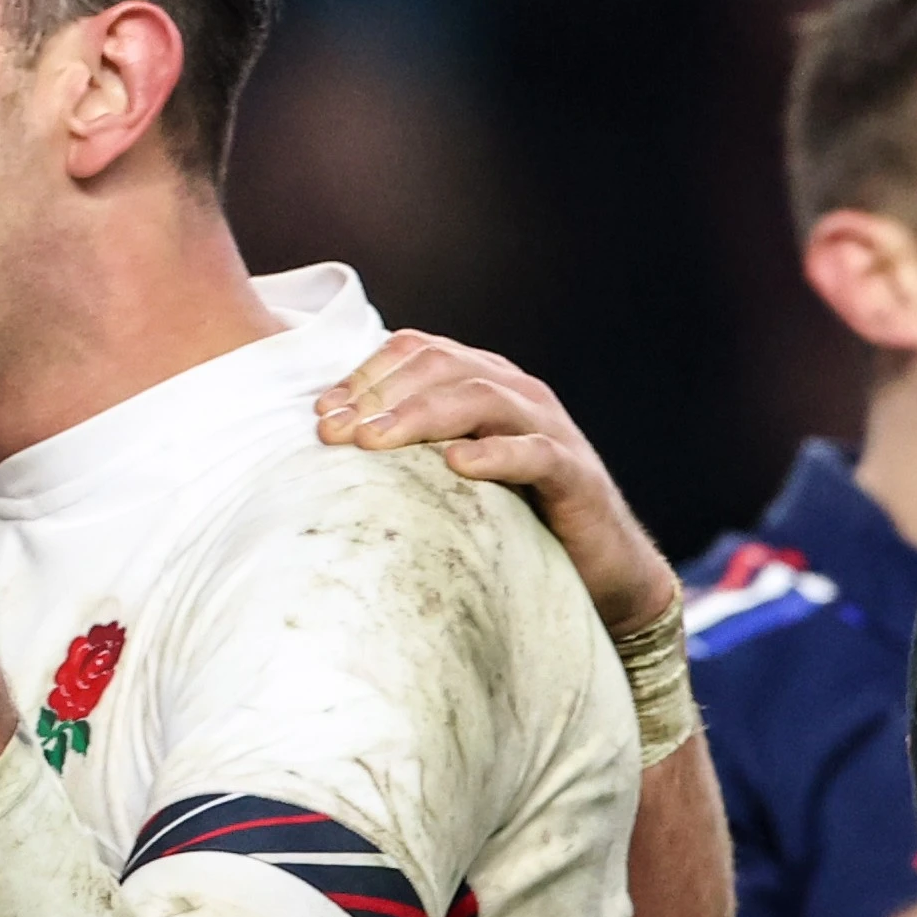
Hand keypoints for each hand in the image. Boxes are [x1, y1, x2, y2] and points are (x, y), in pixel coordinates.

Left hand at [314, 331, 673, 634]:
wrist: (596, 565)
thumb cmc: (507, 513)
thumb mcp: (444, 472)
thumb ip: (402, 446)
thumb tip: (325, 441)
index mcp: (480, 380)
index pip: (414, 351)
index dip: (362, 375)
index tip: (319, 413)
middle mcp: (514, 392)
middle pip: (440, 366)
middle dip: (379, 394)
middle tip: (332, 432)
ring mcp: (547, 427)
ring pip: (480, 397)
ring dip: (420, 416)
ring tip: (372, 440)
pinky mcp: (573, 472)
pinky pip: (534, 452)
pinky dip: (494, 454)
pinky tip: (456, 464)